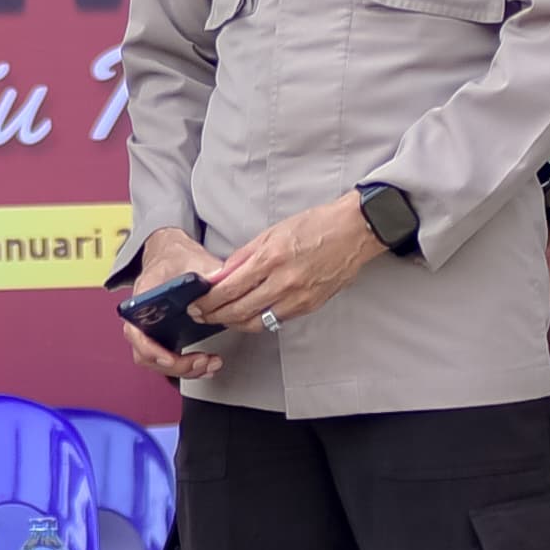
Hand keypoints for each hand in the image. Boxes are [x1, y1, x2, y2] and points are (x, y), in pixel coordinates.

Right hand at [119, 227, 225, 382]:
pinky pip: (169, 359)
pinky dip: (188, 366)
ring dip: (184, 369)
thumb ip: (207, 271)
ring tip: (210, 364)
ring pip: (158, 362)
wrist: (172, 256)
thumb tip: (221, 284)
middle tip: (202, 361)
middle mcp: (141, 319)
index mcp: (141, 299)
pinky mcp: (164, 336)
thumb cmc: (176, 258)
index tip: (170, 358)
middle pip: (146, 354)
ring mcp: (151, 330)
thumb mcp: (192, 259)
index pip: (134, 331)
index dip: (149, 349)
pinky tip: (208, 364)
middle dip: (176, 365)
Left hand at [193, 197, 388, 334]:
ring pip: (257, 322)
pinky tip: (248, 316)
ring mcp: (298, 297)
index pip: (229, 289)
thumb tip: (221, 275)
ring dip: (234, 323)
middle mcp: (283, 282)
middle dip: (214, 316)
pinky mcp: (309, 306)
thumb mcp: (271, 232)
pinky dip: (259, 320)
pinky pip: (277, 320)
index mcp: (270, 258)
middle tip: (201, 316)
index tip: (196, 304)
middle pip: (239, 310)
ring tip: (221, 319)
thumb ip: (244, 256)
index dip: (208, 301)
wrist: (353, 232)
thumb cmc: (315, 226)